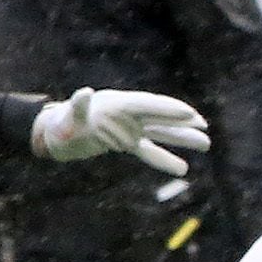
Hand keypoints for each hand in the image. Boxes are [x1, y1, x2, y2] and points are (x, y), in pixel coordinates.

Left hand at [30, 88, 210, 176]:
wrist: (55, 135)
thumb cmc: (61, 124)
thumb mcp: (68, 116)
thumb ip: (78, 105)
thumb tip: (85, 93)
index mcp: (118, 104)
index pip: (147, 105)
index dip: (168, 108)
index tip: (189, 113)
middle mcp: (127, 115)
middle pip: (160, 117)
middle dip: (183, 122)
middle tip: (205, 125)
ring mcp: (128, 129)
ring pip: (161, 133)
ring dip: (182, 139)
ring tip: (206, 143)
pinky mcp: (125, 143)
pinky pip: (149, 152)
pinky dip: (164, 160)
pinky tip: (182, 168)